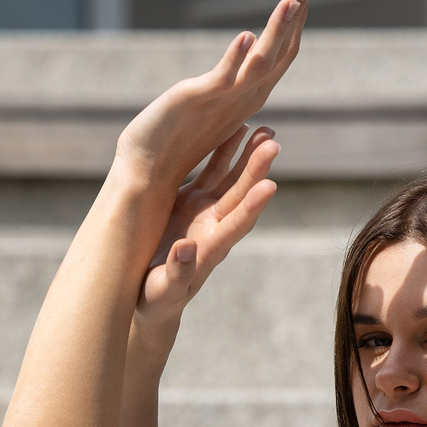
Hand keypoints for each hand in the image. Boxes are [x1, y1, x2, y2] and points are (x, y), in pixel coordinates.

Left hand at [115, 0, 310, 188]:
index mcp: (244, 102)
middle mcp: (241, 103)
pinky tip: (244, 36)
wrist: (146, 175)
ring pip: (259, 64)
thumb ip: (226, 87)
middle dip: (293, 19)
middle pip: (277, 57)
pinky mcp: (199, 103)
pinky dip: (235, 59)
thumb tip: (242, 60)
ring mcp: (223, 104)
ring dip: (276, 31)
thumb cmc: (170, 144)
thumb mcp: (207, 107)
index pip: (277, 61)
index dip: (291, 29)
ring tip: (290, 1)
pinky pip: (223, 79)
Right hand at [134, 124, 279, 328]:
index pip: (236, 226)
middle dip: (256, 170)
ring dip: (248, 155)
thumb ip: (178, 272)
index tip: (270, 187)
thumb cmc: (158, 299)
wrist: (154, 293)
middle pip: (240, 196)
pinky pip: (212, 171)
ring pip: (231, 179)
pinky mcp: (193, 200)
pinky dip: (223, 151)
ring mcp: (206, 211)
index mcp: (211, 249)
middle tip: (273, 143)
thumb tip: (187, 249)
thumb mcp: (164, 290)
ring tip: (266, 130)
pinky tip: (236, 128)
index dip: (252, 207)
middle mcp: (214, 226)